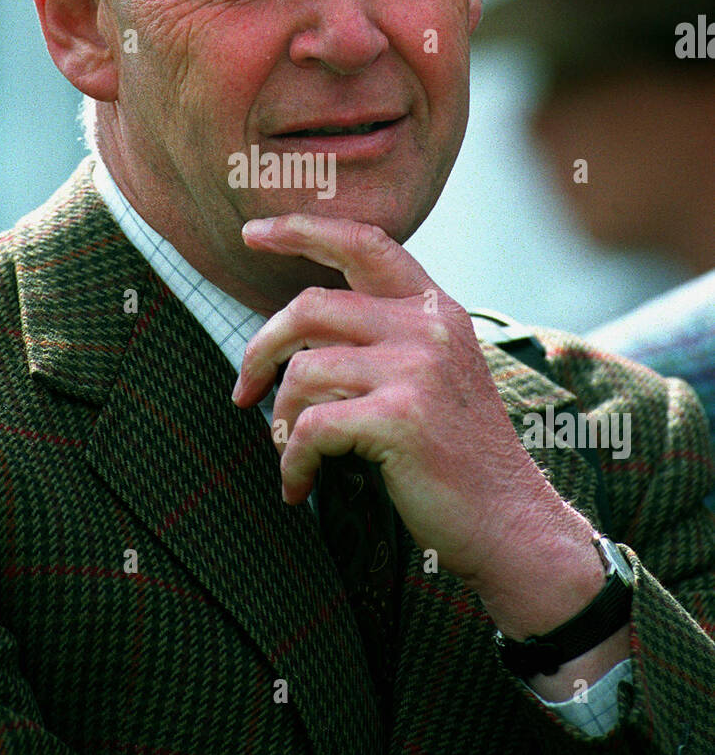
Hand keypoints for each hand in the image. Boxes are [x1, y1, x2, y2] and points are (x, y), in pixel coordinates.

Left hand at [231, 213, 589, 615]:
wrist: (511, 524)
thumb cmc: (457, 458)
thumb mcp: (432, 377)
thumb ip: (383, 340)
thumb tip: (295, 334)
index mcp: (435, 309)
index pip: (365, 242)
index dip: (302, 230)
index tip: (252, 233)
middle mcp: (428, 327)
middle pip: (310, 307)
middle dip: (261, 349)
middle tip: (244, 391)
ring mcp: (416, 369)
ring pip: (303, 370)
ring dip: (281, 419)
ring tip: (288, 453)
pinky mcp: (399, 417)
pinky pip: (310, 426)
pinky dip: (293, 460)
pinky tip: (299, 485)